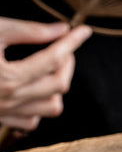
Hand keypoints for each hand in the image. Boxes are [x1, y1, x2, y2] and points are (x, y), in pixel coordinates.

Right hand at [0, 17, 91, 131]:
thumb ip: (27, 31)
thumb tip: (60, 29)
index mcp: (8, 78)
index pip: (53, 58)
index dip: (71, 43)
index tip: (83, 32)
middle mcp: (10, 100)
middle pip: (59, 85)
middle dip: (67, 63)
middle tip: (62, 48)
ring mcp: (6, 113)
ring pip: (52, 107)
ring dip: (56, 88)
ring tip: (48, 70)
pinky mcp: (0, 120)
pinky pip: (32, 122)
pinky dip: (38, 108)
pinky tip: (33, 92)